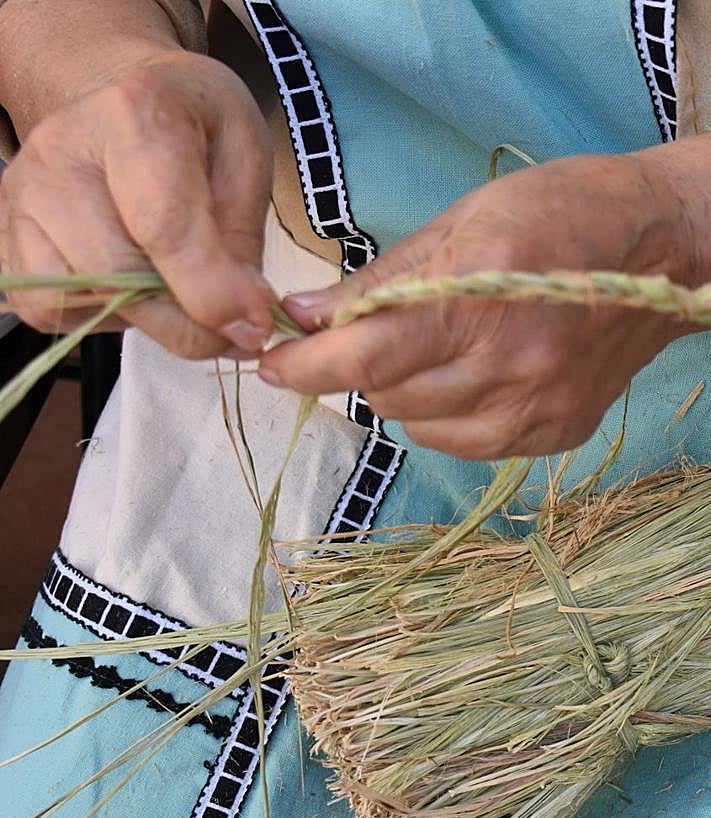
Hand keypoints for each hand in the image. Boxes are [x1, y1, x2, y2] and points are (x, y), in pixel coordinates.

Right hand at [0, 50, 274, 358]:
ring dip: (142, 319)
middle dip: (184, 323)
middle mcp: (59, 153)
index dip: (210, 292)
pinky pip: (51, 310)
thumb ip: (242, 240)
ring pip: (78, 300)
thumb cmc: (195, 131)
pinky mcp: (6, 240)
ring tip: (174, 289)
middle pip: (116, 275)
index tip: (252, 328)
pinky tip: (129, 285)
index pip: (163, 224)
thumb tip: (242, 320)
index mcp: (134, 114)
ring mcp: (21, 198)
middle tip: (230, 330)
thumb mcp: (246, 160)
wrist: (126, 100)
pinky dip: (100, 315)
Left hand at [260, 152, 697, 458]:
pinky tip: (468, 377)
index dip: (306, 366)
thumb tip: (304, 314)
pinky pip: (463, 442)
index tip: (272, 365)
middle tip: (373, 334)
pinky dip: (444, 414)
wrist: (665, 251)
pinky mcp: (555, 432)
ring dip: (401, 391)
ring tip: (433, 349)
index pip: (368, 353)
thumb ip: (379, 278)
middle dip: (357, 368)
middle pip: (386, 394)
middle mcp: (508, 362)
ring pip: (418, 425)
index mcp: (478, 293)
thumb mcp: (463, 221)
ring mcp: (536, 406)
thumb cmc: (559, 213)